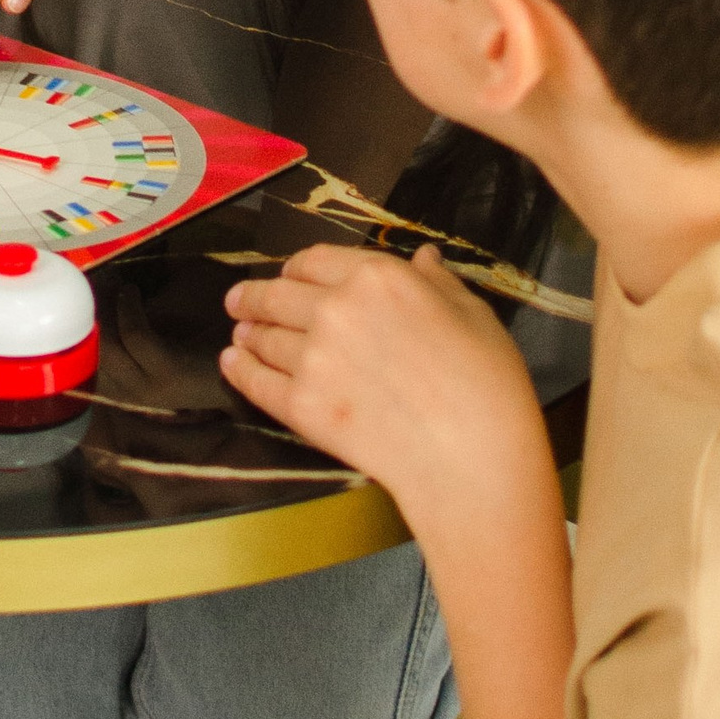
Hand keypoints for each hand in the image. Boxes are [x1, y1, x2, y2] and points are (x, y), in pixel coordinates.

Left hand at [220, 242, 548, 517]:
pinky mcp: (301, 406)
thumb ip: (437, 282)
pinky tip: (233, 362)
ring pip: (263, 337)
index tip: (288, 275)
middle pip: (276, 294)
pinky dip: (239, 369)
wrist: (472, 459)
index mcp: (377, 276)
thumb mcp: (473, 314)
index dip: (295, 268)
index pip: (315, 260)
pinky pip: (256, 381)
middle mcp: (335, 309)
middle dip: (254, 296)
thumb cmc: (486, 384)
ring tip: (241, 334)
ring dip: (247, 332)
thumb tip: (423, 260)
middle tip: (240, 301)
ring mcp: (313, 358)